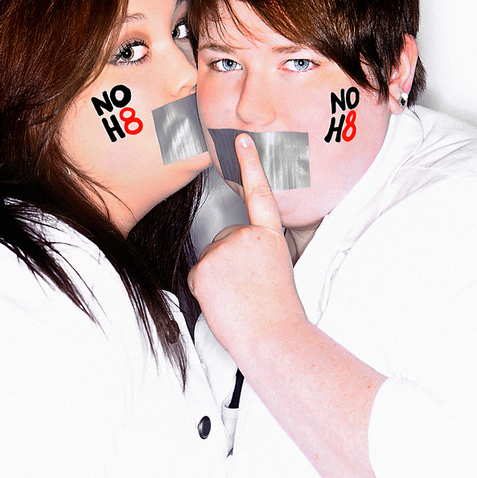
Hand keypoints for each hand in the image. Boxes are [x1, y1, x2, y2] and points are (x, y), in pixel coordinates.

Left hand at [188, 133, 307, 357]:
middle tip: (246, 288)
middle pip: (223, 241)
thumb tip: (233, 259)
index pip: (259, 193)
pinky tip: (223, 300)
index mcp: (270, 236)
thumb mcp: (276, 271)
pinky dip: (205, 289)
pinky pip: (197, 275)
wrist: (274, 337)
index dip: (250, 164)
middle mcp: (247, 236)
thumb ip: (256, 254)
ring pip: (210, 259)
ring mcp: (224, 249)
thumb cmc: (278, 313)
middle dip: (227, 263)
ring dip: (217, 278)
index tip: (241, 140)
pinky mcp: (205, 266)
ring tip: (238, 297)